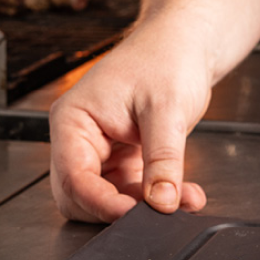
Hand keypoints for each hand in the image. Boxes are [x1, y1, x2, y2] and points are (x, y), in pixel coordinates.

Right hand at [49, 19, 209, 222]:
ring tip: (185, 200)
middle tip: (159, 214)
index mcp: (73, 120)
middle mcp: (81, 138)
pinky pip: (133, 187)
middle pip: (82, 195)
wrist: (186, 44)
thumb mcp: (167, 110)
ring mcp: (103, 149)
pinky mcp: (126, 155)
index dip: (102, 203)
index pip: (73, 178)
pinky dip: (157, 194)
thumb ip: (163, 159)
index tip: (133, 215)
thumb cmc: (166, 58)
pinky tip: (185, 194)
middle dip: (121, 208)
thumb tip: (162, 202)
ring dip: (145, 205)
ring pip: (110, 196)